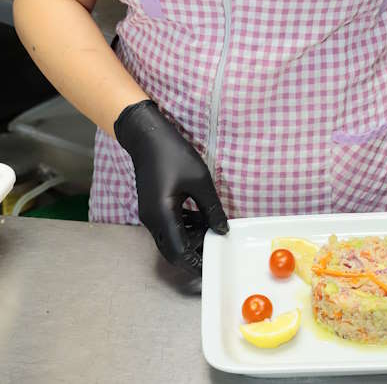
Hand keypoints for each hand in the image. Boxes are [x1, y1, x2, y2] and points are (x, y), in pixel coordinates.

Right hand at [114, 99, 228, 274]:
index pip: (179, 253)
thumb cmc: (173, 154)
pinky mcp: (150, 207)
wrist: (146, 136)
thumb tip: (223, 229)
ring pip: (170, 239)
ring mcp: (149, 215)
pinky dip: (182, 227)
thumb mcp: (200, 180)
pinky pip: (167, 227)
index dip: (195, 264)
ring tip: (211, 229)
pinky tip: (199, 217)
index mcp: (162, 216)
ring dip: (189, 239)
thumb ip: (212, 208)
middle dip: (194, 253)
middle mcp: (152, 221)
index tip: (212, 268)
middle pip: (172, 250)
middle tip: (215, 248)